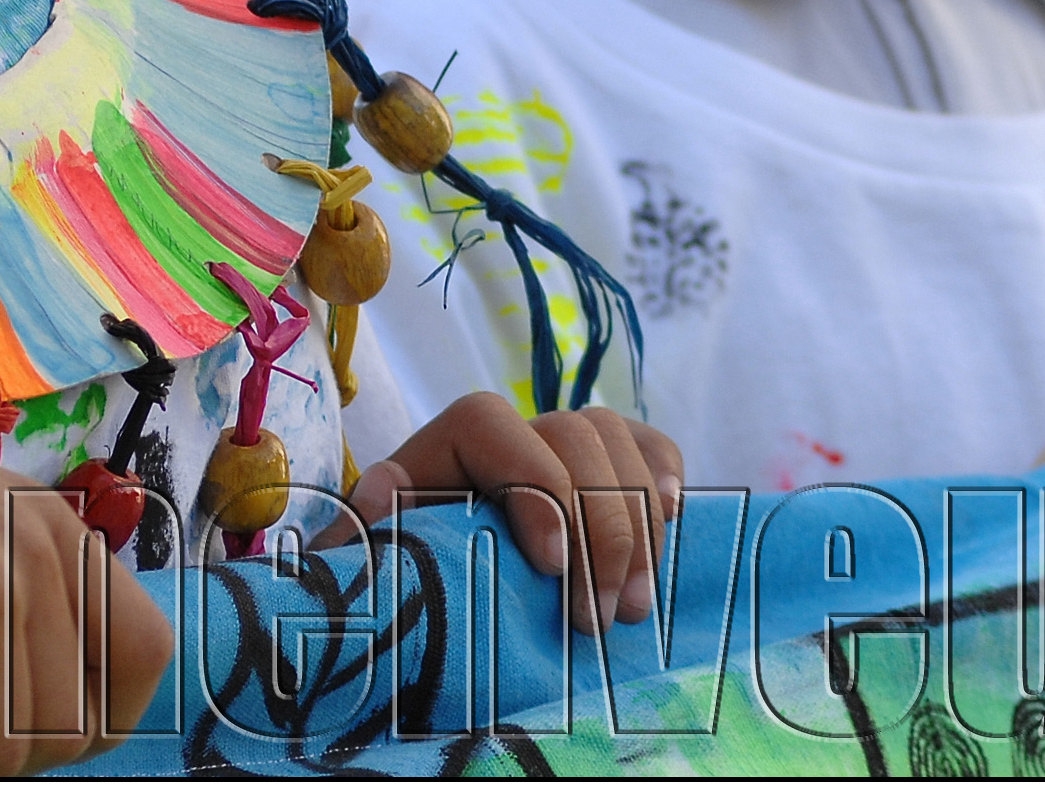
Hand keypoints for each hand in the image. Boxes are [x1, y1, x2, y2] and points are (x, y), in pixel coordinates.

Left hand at [333, 395, 681, 629]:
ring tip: (633, 608)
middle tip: (597, 618)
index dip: (532, 484)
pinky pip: (650, 445)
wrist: (444, 592)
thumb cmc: (413, 579)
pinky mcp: (609, 468)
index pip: (489, 425)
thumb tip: (380, 497)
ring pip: (616, 438)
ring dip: (637, 525)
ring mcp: (565, 446)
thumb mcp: (385, 563)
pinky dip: (665, 476)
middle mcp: (511, 433)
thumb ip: (373, 537)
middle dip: (599, 529)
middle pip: (572, 434)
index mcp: (447, 444)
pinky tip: (672, 522)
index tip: (551, 565)